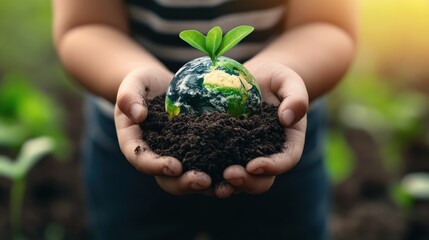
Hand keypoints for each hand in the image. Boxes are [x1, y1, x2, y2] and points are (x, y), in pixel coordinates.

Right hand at [114, 67, 212, 194]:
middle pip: (167, 178)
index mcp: (135, 144)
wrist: (163, 85)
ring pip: (188, 178)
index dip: (156, 166)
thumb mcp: (133, 83)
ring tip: (223, 184)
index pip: (141, 159)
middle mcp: (156, 157)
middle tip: (203, 180)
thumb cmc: (144, 83)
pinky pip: (206, 165)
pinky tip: (237, 170)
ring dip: (205, 184)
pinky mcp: (196, 152)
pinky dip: (220, 171)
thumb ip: (129, 96)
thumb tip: (138, 115)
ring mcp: (177, 157)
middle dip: (184, 183)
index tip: (174, 166)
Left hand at [214, 60, 307, 197]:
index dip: (273, 166)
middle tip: (229, 174)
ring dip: (228, 185)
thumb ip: (296, 97)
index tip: (254, 165)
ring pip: (241, 180)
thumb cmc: (276, 78)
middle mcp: (268, 154)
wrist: (253, 78)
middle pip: (263, 179)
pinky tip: (196, 171)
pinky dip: (210, 172)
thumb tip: (287, 118)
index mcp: (288, 141)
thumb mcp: (288, 80)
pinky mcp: (227, 150)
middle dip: (247, 181)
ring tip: (212, 183)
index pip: (286, 159)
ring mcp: (246, 155)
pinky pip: (219, 165)